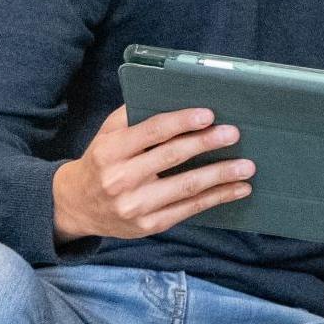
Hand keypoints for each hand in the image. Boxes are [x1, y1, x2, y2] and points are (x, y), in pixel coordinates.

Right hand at [52, 106, 255, 242]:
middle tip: (234, 134)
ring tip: (247, 167)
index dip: (182, 122)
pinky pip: (189, 210)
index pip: (152, 132)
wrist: (76, 206)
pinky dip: (217, 198)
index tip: (209, 114)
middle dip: (206, 144)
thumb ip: (133, 116)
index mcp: (110, 151)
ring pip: (186, 187)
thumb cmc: (101, 162)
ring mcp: (136, 206)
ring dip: (221, 176)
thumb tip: (173, 97)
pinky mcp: (149, 226)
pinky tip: (238, 189)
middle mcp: (121, 179)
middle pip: (172, 158)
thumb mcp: (107, 135)